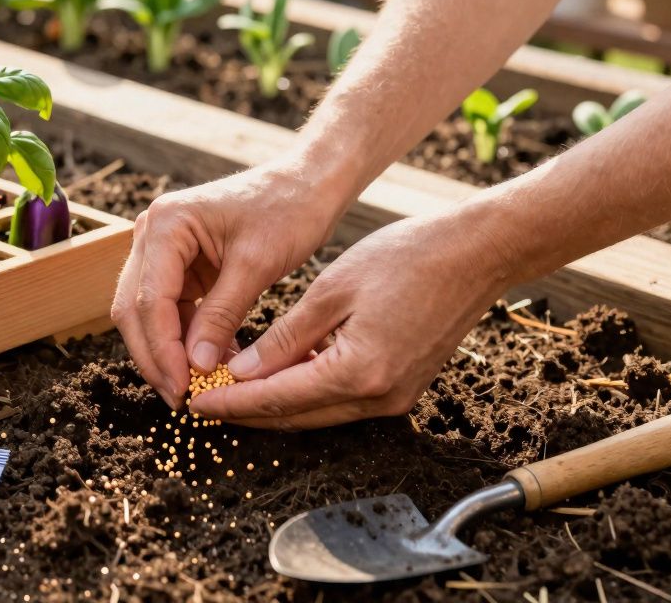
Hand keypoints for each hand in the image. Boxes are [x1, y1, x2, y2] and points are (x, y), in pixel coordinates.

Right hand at [110, 159, 352, 408]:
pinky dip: (188, 339)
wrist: (308, 184)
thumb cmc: (288, 209)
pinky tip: (211, 364)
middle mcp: (153, 233)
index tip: (183, 389)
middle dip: (155, 357)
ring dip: (169, 351)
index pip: (149, 300)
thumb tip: (197, 367)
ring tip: (197, 388)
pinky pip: (173, 309)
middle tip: (180, 398)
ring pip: (149, 314)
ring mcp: (163, 249)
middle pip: (135, 309)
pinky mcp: (180, 264)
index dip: (162, 351)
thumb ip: (221, 315)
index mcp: (166, 225)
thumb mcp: (257, 265)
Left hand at [189, 208, 516, 428]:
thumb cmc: (408, 258)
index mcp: (358, 372)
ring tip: (228, 390)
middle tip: (201, 401)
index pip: (276, 399)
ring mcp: (394, 398)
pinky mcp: (401, 388)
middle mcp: (378, 398)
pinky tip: (277, 375)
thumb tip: (239, 372)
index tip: (193, 402)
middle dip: (245, 412)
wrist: (477, 254)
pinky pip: (340, 400)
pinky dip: (305, 392)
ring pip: (316, 413)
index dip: (230, 403)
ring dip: (273, 404)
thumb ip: (283, 338)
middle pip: (294, 417)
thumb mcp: (332, 290)